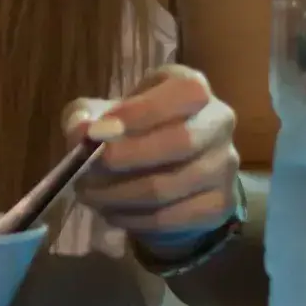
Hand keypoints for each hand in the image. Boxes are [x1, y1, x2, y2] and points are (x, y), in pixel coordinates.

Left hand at [67, 65, 239, 256]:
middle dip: (125, 159)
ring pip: (170, 186)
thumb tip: (81, 131)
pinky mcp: (220, 204)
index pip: (184, 92)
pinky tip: (112, 212)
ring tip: (88, 195)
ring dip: (119, 195)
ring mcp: (224, 166)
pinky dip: (134, 218)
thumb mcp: (104, 111)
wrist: (169, 167)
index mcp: (192, 87)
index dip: (143, 111)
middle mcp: (219, 122)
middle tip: (84, 172)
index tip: (99, 131)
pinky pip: (173, 217)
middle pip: (182, 142)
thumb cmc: (132, 128)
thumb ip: (86, 115)